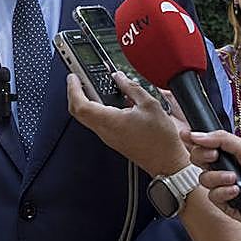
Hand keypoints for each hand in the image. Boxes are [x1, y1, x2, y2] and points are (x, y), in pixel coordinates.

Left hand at [66, 72, 189, 175]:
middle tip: (77, 79)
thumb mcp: (150, 105)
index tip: (73, 77)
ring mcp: (108, 137)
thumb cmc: (161, 141)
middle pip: (78, 112)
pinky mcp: (113, 140)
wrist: (167, 164)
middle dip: (74, 93)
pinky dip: (95, 109)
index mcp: (110, 121)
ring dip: (84, 101)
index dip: (73, 89)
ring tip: (90, 87)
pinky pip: (97, 122)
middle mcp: (104, 131)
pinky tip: (107, 101)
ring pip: (86, 117)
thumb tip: (119, 77)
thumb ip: (131, 88)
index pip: (80, 105)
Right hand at [185, 129, 240, 231]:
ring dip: (218, 177)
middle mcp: (224, 170)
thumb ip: (221, 139)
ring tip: (235, 179)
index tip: (187, 136)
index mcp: (230, 155)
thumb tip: (196, 134)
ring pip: (203, 179)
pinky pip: (212, 196)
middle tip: (215, 156)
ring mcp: (224, 187)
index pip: (203, 145)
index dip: (193, 141)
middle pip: (197, 160)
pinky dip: (224, 193)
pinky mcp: (225, 205)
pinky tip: (238, 192)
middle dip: (203, 156)